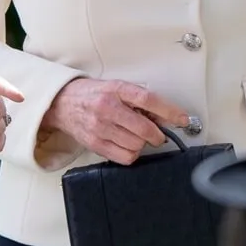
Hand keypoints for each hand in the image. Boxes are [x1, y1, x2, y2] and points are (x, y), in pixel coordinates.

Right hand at [39, 79, 189, 164]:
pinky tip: (127, 144)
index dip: (169, 111)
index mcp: (116, 90)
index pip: (148, 100)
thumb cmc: (93, 94)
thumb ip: (139, 100)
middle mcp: (107, 108)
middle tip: (157, 134)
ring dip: (142, 144)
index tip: (182, 119)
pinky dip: (132, 153)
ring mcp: (100, 128)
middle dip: (157, 134)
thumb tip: (166, 116)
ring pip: (136, 145)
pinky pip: (125, 157)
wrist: (62, 103)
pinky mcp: (95, 144)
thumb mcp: (116, 88)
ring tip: (135, 136)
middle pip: (144, 129)